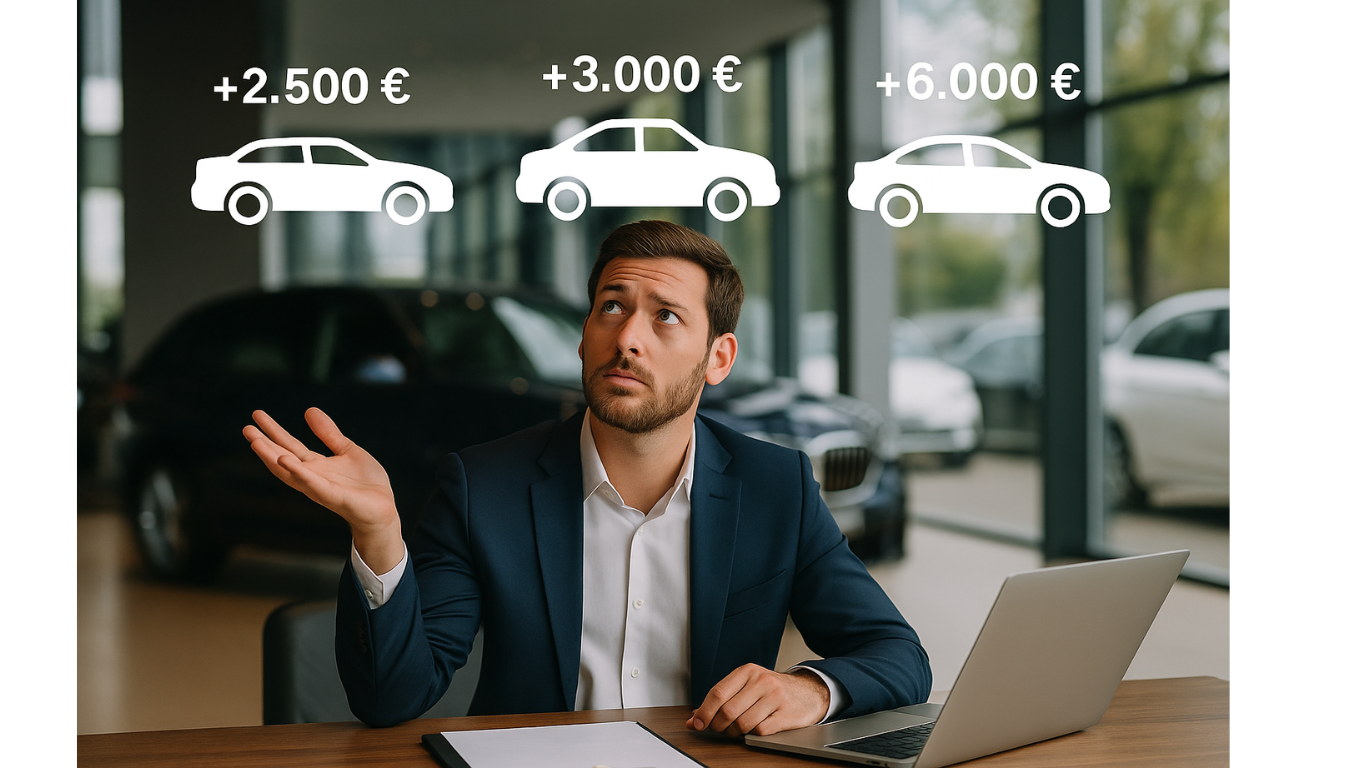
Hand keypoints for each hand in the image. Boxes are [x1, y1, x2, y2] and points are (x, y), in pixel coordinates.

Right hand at [243, 408, 402, 571]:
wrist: (384, 508)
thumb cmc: (366, 483)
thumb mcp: (347, 450)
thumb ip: (329, 433)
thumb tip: (309, 410)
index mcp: (316, 465)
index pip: (289, 445)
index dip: (274, 430)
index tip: (257, 415)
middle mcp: (312, 476)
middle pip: (282, 457)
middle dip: (264, 444)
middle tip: (246, 428)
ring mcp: (319, 487)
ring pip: (289, 471)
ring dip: (271, 457)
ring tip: (255, 441)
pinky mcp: (332, 496)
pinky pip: (312, 484)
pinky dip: (298, 472)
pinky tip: (285, 460)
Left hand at [686, 664, 829, 736]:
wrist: (807, 692)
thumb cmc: (771, 690)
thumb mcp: (746, 686)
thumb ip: (720, 699)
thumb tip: (694, 719)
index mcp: (747, 671)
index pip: (718, 693)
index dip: (704, 712)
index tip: (697, 724)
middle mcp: (761, 681)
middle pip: (728, 711)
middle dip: (718, 725)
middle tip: (719, 728)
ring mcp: (775, 697)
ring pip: (742, 724)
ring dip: (734, 732)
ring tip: (736, 729)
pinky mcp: (786, 714)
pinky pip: (760, 731)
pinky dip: (753, 734)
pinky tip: (755, 727)